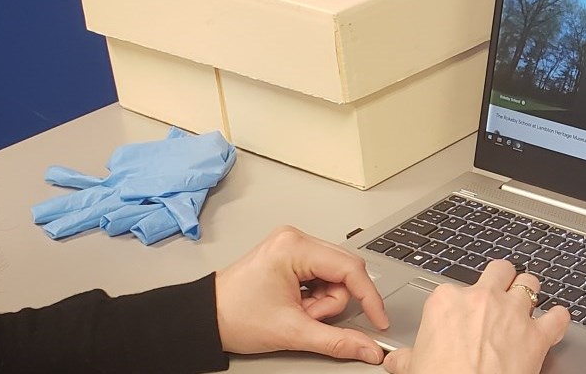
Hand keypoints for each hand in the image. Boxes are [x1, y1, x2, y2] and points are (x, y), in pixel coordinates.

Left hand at [214, 226, 391, 362]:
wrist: (207, 319)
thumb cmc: (235, 317)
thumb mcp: (292, 332)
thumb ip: (337, 341)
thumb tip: (368, 347)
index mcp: (295, 247)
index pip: (350, 269)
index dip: (369, 298)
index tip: (378, 321)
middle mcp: (295, 239)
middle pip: (344, 272)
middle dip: (332, 302)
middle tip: (309, 317)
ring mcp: (293, 247)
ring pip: (335, 277)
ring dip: (322, 303)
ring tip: (296, 313)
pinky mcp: (291, 257)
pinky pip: (322, 277)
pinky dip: (315, 298)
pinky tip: (296, 306)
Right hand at [384, 259, 570, 373]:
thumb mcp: (414, 366)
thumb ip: (408, 357)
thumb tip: (398, 360)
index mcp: (447, 302)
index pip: (454, 289)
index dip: (462, 302)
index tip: (463, 313)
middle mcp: (482, 299)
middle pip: (499, 271)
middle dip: (502, 280)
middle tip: (500, 293)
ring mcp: (512, 314)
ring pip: (530, 283)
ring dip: (530, 291)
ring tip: (528, 301)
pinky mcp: (537, 335)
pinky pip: (558, 317)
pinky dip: (559, 319)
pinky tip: (556, 322)